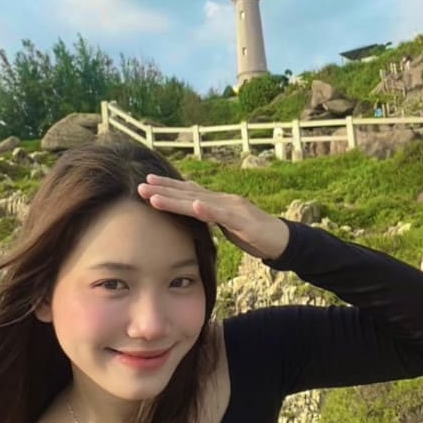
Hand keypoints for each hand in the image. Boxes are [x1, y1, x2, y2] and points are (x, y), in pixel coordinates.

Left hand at [137, 175, 289, 260]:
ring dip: (176, 199)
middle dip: (164, 190)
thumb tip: (194, 210)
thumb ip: (212, 215)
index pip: (189, 192)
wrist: (282, 240)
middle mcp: (224, 200)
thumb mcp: (227, 224)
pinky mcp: (244, 221)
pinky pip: (223, 215)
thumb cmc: (254, 233)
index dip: (168, 187)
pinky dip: (208, 210)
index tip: (146, 183)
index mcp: (218, 202)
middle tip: (140, 186)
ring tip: (155, 197)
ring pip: (200, 202)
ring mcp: (234, 208)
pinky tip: (195, 206)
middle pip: (189, 193)